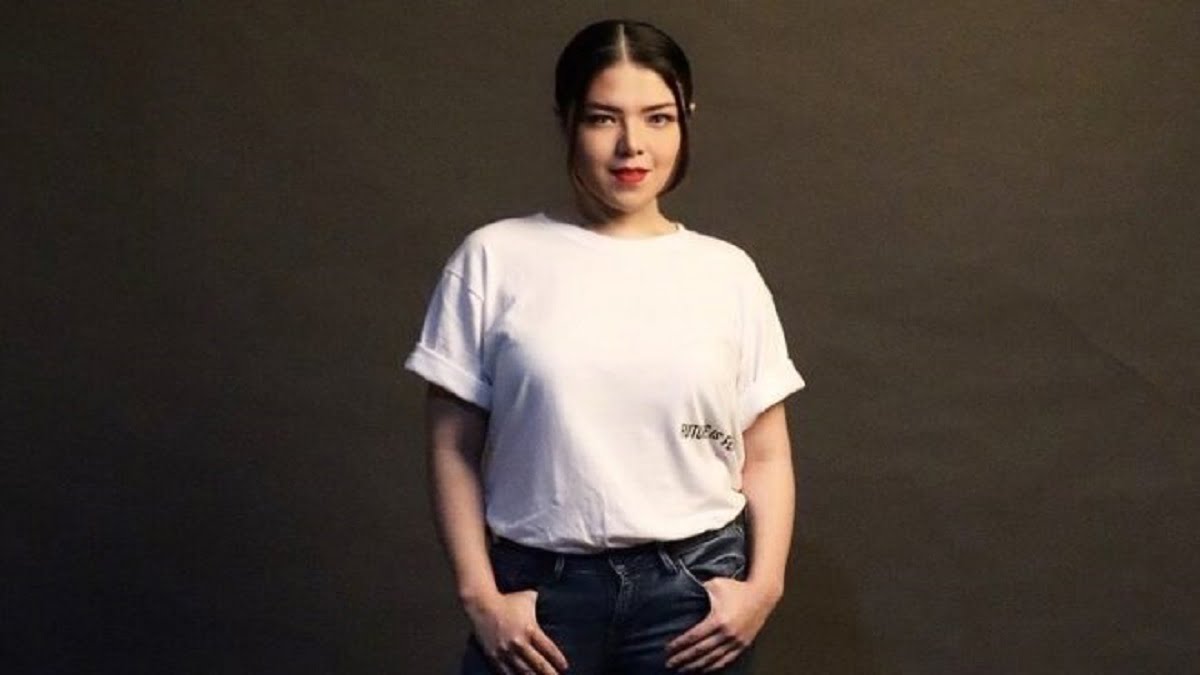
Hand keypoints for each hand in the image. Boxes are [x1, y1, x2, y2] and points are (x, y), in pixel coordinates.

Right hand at [465, 589, 567, 674]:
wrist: (482, 605)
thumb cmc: (508, 600)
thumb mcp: (528, 598)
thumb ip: (542, 602)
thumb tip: (555, 599)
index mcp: (530, 629)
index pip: (548, 648)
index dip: (558, 659)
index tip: (564, 667)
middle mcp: (519, 642)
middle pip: (538, 664)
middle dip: (549, 673)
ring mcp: (506, 651)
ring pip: (523, 671)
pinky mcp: (494, 656)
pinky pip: (507, 672)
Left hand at [665, 577, 779, 671]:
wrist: (762, 595)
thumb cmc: (736, 588)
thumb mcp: (715, 584)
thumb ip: (698, 590)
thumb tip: (682, 593)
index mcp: (718, 619)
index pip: (694, 636)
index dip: (679, 644)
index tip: (667, 648)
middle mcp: (726, 633)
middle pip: (700, 650)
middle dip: (683, 658)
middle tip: (669, 663)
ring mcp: (736, 641)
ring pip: (712, 658)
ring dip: (695, 665)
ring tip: (682, 669)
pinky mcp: (743, 645)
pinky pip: (726, 659)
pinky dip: (713, 666)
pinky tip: (703, 669)